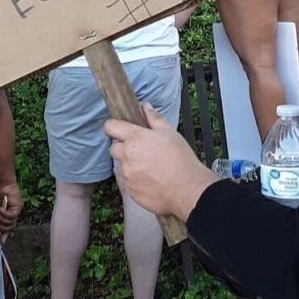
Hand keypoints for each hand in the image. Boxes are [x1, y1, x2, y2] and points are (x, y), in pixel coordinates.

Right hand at [0, 182, 22, 236]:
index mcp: (6, 216)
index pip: (7, 229)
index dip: (4, 236)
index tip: (0, 242)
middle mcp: (12, 215)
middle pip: (9, 228)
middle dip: (0, 226)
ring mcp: (16, 211)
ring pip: (11, 223)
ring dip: (2, 219)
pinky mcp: (18, 207)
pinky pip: (12, 216)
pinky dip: (5, 214)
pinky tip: (1, 209)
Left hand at [106, 104, 218, 219]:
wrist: (187, 190)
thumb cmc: (181, 160)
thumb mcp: (170, 133)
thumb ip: (154, 119)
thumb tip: (146, 107)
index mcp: (135, 138)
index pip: (111, 126)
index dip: (113, 126)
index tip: (118, 128)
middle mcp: (127, 156)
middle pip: (114, 148)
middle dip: (123, 147)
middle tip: (140, 149)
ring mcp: (127, 175)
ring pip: (120, 166)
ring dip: (129, 164)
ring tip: (149, 166)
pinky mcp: (130, 191)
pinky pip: (127, 182)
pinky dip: (134, 179)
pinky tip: (150, 179)